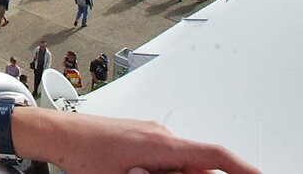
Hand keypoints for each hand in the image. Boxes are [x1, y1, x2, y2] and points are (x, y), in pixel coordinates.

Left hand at [21, 111, 260, 173]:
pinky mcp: (140, 136)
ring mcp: (150, 134)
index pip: (216, 156)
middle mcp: (160, 134)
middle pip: (199, 164)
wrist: (58, 133)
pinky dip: (166, 171)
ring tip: (137, 173)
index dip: (243, 169)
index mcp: (163, 144)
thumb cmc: (84, 154)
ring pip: (181, 162)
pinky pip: (165, 157)